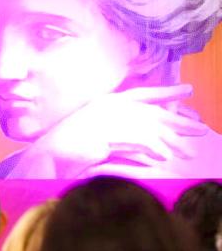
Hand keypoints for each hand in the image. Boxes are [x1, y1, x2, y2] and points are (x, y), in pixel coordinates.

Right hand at [10, 85, 208, 177]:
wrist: (48, 155)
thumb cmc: (66, 148)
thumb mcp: (96, 137)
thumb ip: (120, 137)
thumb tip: (146, 148)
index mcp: (106, 102)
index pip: (142, 94)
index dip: (166, 92)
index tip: (187, 92)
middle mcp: (110, 107)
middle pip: (153, 111)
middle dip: (179, 120)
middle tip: (201, 128)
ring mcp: (108, 120)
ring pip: (151, 128)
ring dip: (172, 141)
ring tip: (188, 153)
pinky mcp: (107, 135)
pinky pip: (138, 142)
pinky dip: (152, 150)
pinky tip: (163, 158)